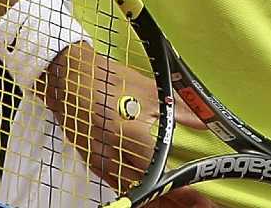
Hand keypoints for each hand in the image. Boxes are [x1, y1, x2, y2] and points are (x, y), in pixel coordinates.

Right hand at [42, 42, 207, 191]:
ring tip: (175, 203)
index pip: (158, 171)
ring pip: (129, 190)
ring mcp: (99, 159)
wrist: (66, 76)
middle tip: (193, 203)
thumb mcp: (148, 90)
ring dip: (153, 199)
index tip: (196, 197)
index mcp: (126, 134)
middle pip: (144, 188)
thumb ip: (179, 109)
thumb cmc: (105, 78)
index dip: (178, 188)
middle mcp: (111, 153)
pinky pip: (116, 183)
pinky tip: (149, 193)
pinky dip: (134, 190)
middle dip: (169, 199)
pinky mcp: (91, 160)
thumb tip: (204, 120)